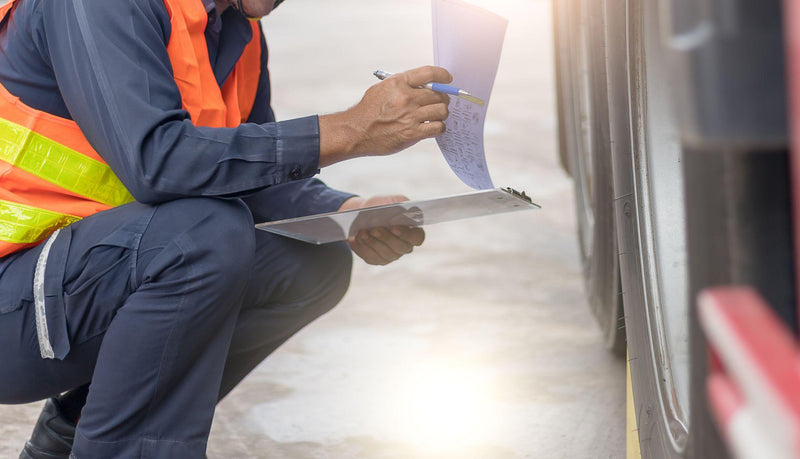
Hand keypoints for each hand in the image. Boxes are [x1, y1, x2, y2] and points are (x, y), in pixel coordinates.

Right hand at [318, 66, 451, 166]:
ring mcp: (410, 116)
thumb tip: (425, 85)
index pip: (429, 73)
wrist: (356, 131)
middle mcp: (406, 98)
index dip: (443, 75)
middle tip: (439, 103)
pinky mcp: (412, 134)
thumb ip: (402, 84)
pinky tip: (433, 127)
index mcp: (398, 83)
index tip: (447, 79)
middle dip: (442, 98)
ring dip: (442, 113)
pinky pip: (438, 128)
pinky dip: (439, 127)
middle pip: (439, 94)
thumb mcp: (382, 88)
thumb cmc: (367, 111)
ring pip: (442, 111)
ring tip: (436, 115)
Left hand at [339, 195, 425, 264]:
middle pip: (400, 248)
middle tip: (374, 229)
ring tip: (362, 232)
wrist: (362, 214)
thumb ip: (402, 203)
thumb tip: (406, 211)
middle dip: (386, 238)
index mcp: (413, 231)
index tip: (394, 227)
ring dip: (372, 243)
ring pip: (385, 254)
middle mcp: (405, 246)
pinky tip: (356, 238)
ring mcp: (391, 255)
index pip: (417, 238)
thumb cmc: (381, 206)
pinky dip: (363, 247)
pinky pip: (371, 257)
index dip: (407, 234)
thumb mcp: (392, 200)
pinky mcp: (377, 259)